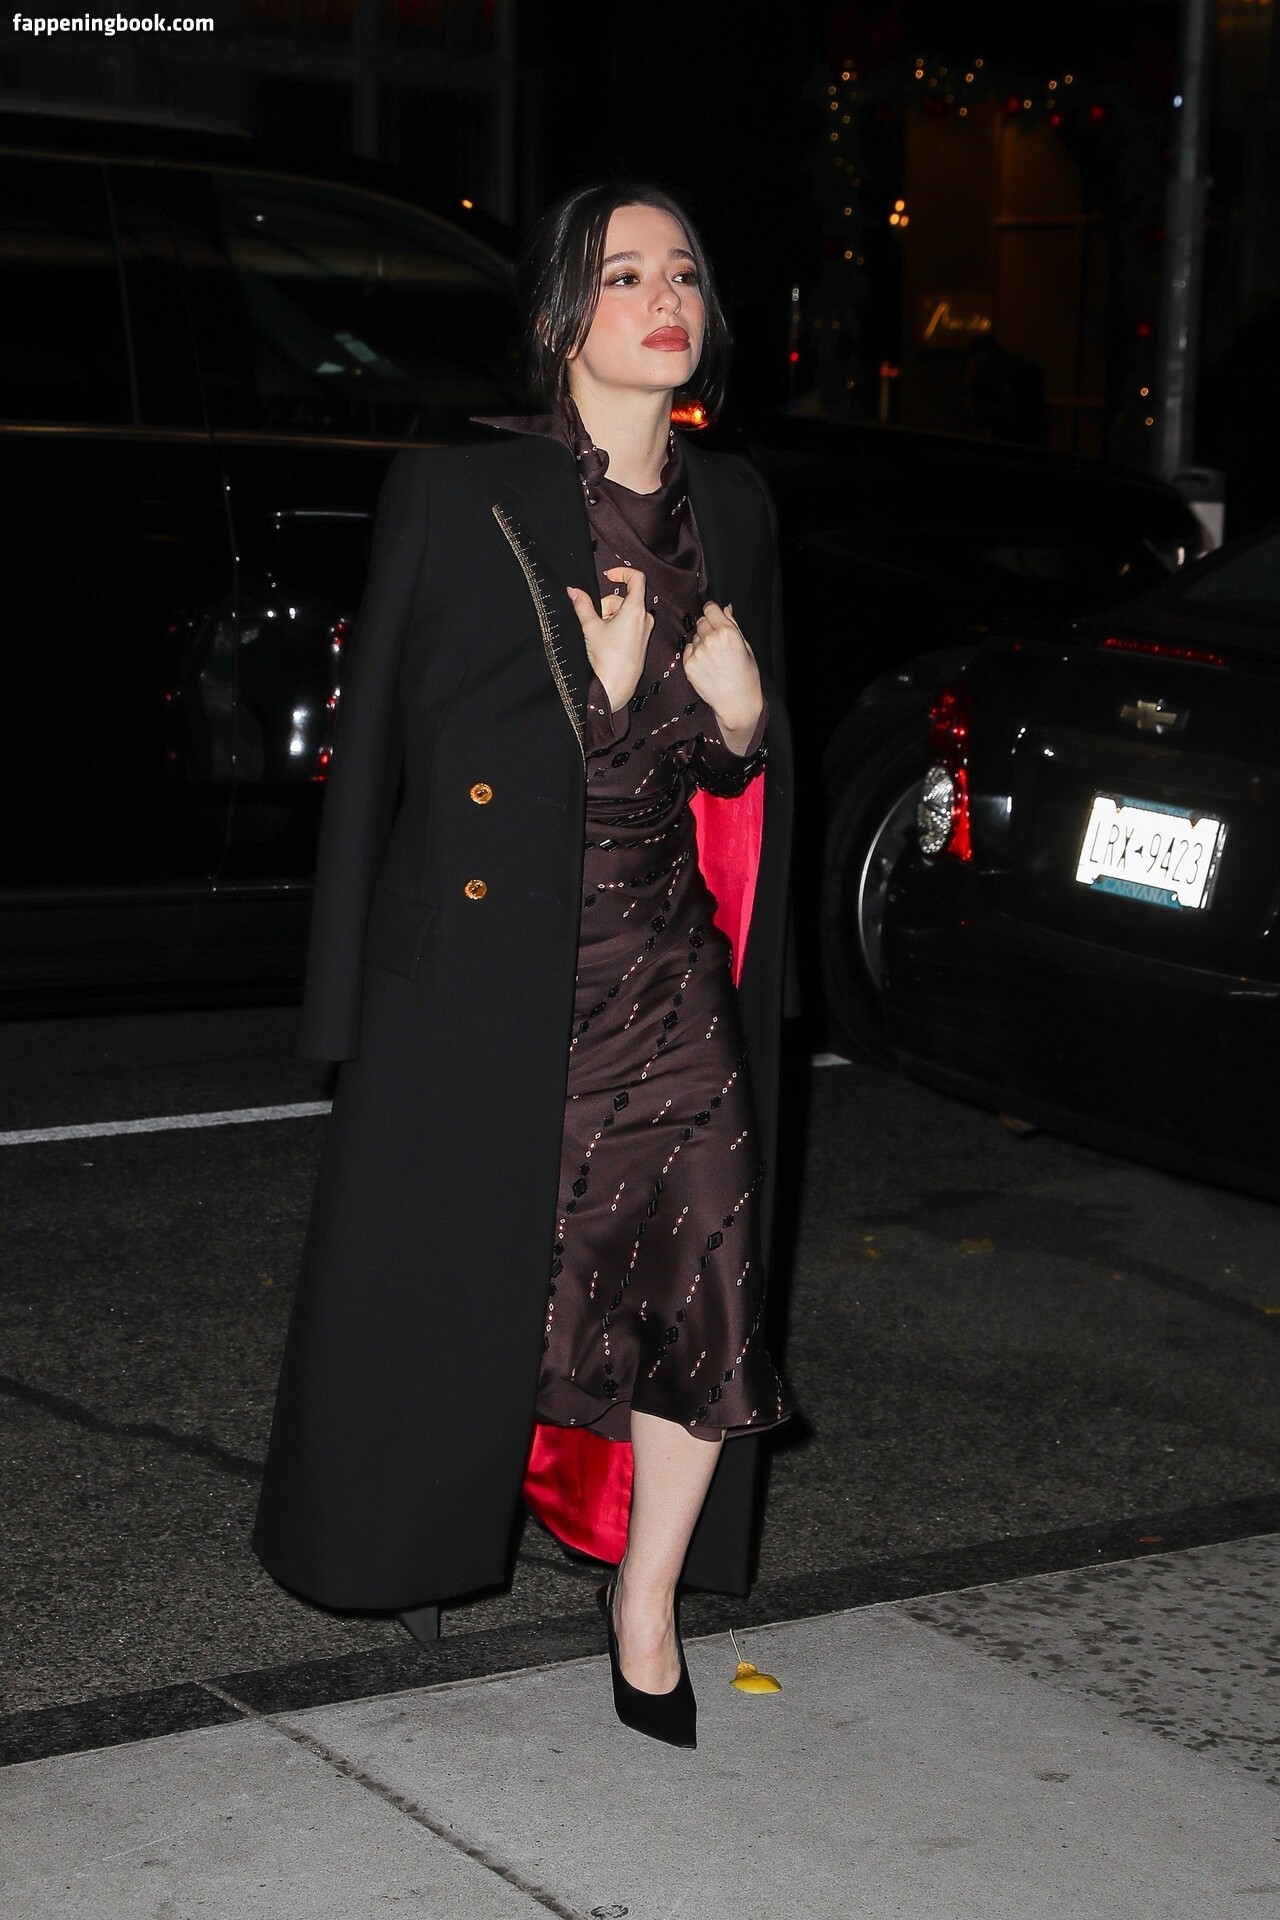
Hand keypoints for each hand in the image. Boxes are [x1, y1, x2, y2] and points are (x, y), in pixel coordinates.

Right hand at [567, 567, 651, 714]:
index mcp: (636, 610)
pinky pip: (627, 625)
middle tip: (594, 621)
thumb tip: (573, 591)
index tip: (609, 575)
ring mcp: (644, 630)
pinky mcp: (641, 641)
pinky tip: (606, 642)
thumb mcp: (590, 627)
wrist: (615, 687)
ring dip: (609, 618)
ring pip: (623, 613)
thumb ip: (582, 605)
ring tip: (600, 636)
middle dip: (605, 606)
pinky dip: (615, 627)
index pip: (637, 579)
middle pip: (623, 599)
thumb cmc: (607, 659)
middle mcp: (644, 618)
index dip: (622, 572)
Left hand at [683, 600, 763, 752]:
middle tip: (717, 643)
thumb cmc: (746, 677)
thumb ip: (733, 624)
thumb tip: (725, 608)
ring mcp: (698, 653)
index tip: (713, 616)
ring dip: (701, 643)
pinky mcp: (688, 664)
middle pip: (701, 621)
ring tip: (713, 659)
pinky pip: (688, 650)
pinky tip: (706, 666)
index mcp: (728, 632)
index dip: (712, 612)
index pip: (710, 609)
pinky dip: (694, 655)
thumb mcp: (746, 647)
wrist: (737, 703)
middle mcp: (711, 640)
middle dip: (708, 628)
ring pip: (694, 637)